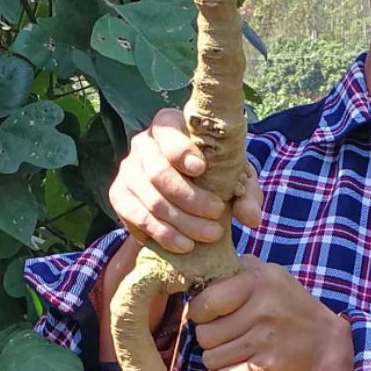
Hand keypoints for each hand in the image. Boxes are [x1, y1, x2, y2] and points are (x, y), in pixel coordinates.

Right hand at [109, 107, 262, 254]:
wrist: (181, 196)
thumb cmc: (212, 177)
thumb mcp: (233, 178)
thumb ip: (246, 193)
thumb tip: (251, 217)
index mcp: (169, 124)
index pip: (167, 131)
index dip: (181, 151)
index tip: (201, 168)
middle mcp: (142, 143)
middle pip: (159, 173)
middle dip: (192, 199)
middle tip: (218, 215)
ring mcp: (127, 170)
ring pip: (152, 200)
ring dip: (184, 222)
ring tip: (209, 235)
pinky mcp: (119, 196)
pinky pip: (138, 218)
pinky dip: (164, 234)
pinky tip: (185, 245)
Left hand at [189, 257, 354, 370]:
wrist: (325, 344)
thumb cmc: (290, 307)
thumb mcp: (271, 275)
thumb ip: (241, 267)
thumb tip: (209, 267)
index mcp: (257, 282)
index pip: (205, 302)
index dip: (199, 312)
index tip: (209, 316)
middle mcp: (261, 311)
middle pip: (204, 334)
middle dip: (209, 338)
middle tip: (226, 336)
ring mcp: (264, 342)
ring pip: (210, 359)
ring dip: (217, 359)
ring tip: (234, 351)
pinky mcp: (266, 369)